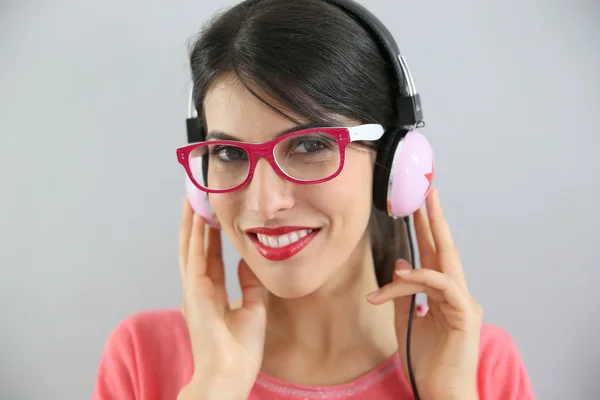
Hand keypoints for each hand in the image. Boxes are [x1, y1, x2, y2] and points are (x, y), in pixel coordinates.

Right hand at [177, 198, 266, 399]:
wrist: (230, 374)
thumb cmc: (240, 350)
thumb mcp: (253, 309)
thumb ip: (249, 285)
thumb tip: (250, 262)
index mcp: (210, 295)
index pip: (210, 258)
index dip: (209, 236)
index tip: (212, 216)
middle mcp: (198, 290)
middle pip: (195, 249)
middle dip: (195, 224)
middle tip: (197, 200)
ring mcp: (193, 290)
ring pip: (191, 248)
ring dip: (191, 223)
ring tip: (193, 200)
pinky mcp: (194, 293)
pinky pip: (195, 258)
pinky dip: (195, 236)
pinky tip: (197, 218)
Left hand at [367, 189, 481, 399]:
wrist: (441, 392)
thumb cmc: (427, 361)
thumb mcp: (405, 322)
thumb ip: (403, 293)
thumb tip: (401, 263)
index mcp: (443, 295)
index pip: (435, 255)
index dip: (427, 230)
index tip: (419, 207)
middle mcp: (457, 294)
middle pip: (446, 250)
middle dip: (435, 221)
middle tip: (428, 192)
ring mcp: (464, 304)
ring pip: (441, 266)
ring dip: (421, 248)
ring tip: (409, 229)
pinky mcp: (465, 316)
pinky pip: (443, 287)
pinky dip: (422, 278)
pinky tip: (403, 276)